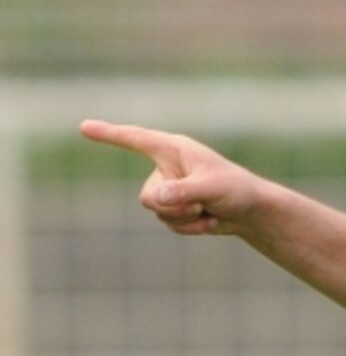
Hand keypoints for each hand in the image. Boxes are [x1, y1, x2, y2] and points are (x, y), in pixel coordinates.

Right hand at [79, 120, 259, 235]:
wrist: (252, 212)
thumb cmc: (237, 190)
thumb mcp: (212, 188)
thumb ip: (183, 191)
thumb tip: (155, 198)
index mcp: (173, 149)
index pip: (135, 139)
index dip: (109, 134)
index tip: (84, 128)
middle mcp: (166, 167)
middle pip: (147, 197)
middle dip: (175, 207)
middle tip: (203, 203)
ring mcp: (169, 189)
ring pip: (158, 212)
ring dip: (186, 218)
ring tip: (209, 209)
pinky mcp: (175, 207)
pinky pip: (170, 224)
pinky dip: (191, 227)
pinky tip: (210, 219)